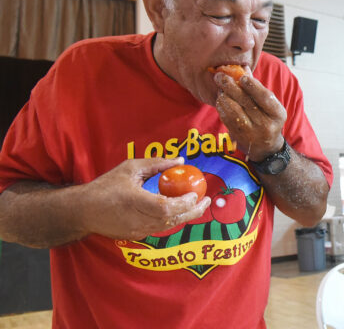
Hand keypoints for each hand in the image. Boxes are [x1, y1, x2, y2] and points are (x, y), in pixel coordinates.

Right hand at [78, 157, 209, 239]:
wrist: (83, 211)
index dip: (184, 203)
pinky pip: (160, 228)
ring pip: (168, 226)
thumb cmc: (106, 186)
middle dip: (193, 211)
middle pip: (172, 220)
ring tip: (198, 204)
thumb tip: (180, 160)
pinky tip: (179, 210)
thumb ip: (156, 164)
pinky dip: (172, 220)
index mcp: (134, 202)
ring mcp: (137, 231)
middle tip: (207, 201)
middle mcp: (137, 220)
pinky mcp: (136, 236)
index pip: (166, 208)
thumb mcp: (130, 168)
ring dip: (185, 216)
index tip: (196, 194)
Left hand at [213, 72, 286, 160]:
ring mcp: (252, 133)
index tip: (242, 77)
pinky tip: (220, 99)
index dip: (253, 86)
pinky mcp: (239, 137)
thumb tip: (243, 68)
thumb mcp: (269, 105)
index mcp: (278, 114)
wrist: (266, 147)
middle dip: (231, 87)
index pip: (265, 97)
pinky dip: (221, 107)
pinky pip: (227, 119)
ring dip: (224, 97)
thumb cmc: (268, 119)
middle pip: (247, 103)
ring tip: (220, 88)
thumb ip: (256, 87)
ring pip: (234, 111)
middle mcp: (266, 125)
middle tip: (220, 76)